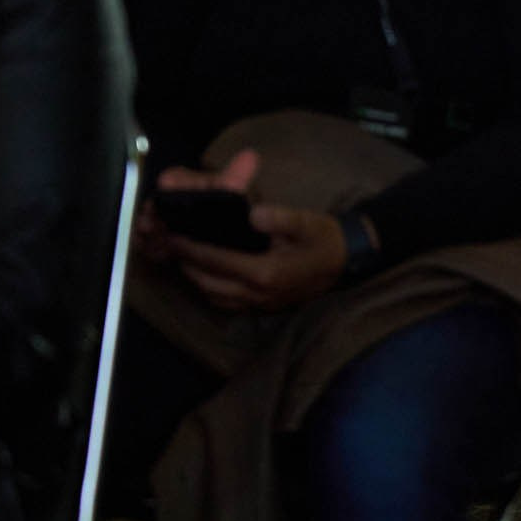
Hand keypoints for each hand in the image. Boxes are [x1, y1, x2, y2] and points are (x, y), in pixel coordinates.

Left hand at [155, 149, 353, 312]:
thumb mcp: (307, 222)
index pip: (217, 260)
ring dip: (196, 279)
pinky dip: (210, 290)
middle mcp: (257, 293)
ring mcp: (259, 303)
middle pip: (208, 282)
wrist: (346, 263)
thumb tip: (252, 214)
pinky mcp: (263, 307)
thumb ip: (280, 218)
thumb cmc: (325, 240)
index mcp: (265, 272)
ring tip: (185, 258)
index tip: (175, 236)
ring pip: (214, 296)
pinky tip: (208, 275)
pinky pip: (226, 303)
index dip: (192, 249)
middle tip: (173, 245)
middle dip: (187, 264)